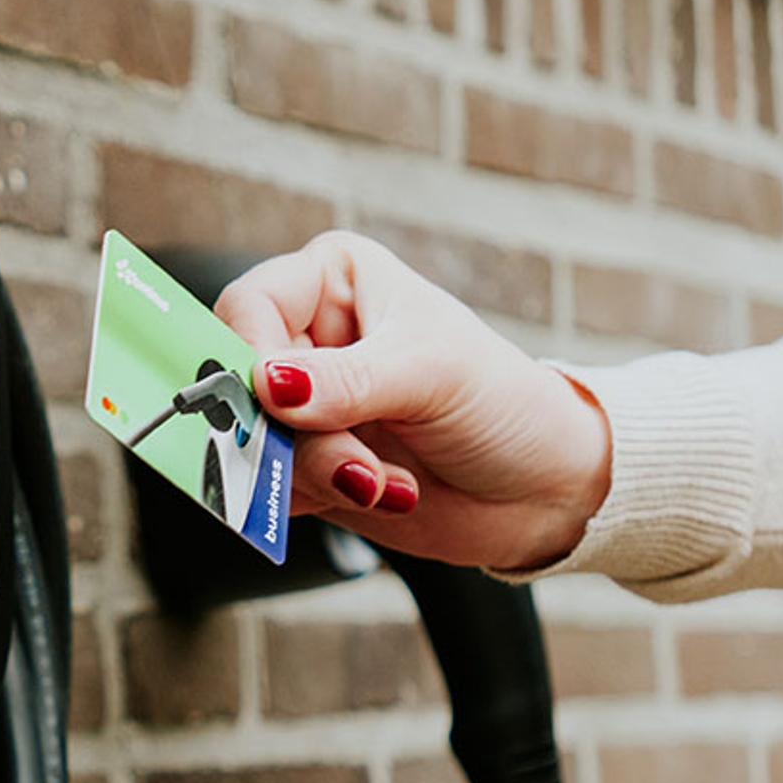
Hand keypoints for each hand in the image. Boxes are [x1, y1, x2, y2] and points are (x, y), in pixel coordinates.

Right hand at [215, 231, 612, 570]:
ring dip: (313, 474)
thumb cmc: (503, 404)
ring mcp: (303, 408)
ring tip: (383, 481)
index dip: (250, 357)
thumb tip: (268, 386)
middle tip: (351, 463)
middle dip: (290, 433)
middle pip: (239, 383)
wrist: (544, 490)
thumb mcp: (431, 374)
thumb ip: (346, 381)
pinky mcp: (304, 465)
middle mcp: (308, 339)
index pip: (248, 307)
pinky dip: (312, 500)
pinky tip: (382, 494)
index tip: (281, 404)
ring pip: (250, 442)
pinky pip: (265, 485)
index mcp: (332, 283)